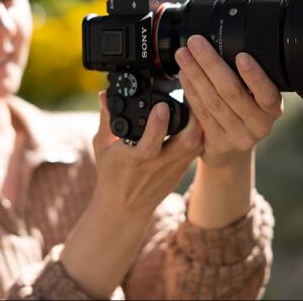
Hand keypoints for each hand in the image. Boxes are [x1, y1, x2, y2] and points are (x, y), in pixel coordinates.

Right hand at [91, 91, 203, 216]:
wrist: (124, 208)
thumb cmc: (111, 174)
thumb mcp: (102, 146)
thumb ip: (106, 119)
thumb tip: (104, 94)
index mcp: (133, 159)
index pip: (149, 144)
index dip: (157, 125)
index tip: (161, 106)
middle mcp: (157, 165)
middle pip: (185, 143)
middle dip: (192, 118)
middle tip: (189, 94)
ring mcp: (173, 169)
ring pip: (196, 145)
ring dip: (199, 123)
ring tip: (195, 102)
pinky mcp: (182, 170)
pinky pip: (197, 149)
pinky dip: (200, 132)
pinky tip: (197, 117)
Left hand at [175, 35, 282, 167]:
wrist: (232, 150)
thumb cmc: (243, 112)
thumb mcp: (255, 97)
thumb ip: (246, 78)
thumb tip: (223, 40)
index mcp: (273, 109)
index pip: (267, 94)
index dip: (255, 76)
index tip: (242, 55)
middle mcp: (259, 125)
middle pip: (232, 92)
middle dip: (211, 64)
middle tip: (196, 42)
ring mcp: (238, 137)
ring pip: (213, 102)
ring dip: (195, 74)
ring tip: (183, 55)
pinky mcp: (218, 143)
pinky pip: (201, 113)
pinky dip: (190, 91)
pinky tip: (183, 75)